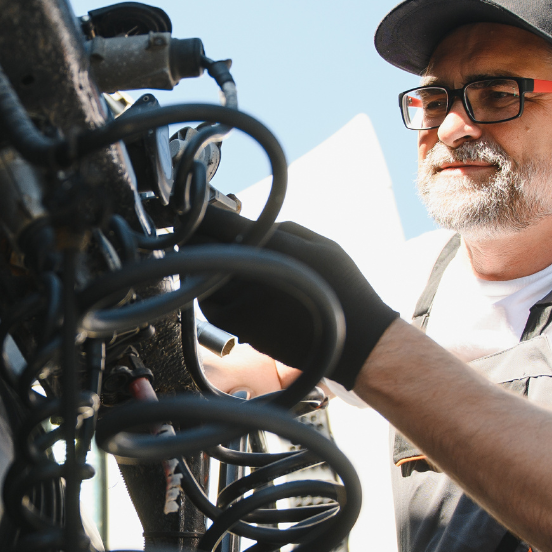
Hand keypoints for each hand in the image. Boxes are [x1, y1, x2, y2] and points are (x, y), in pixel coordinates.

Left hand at [191, 207, 397, 389]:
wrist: (353, 341)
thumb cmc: (343, 289)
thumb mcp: (321, 244)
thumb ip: (282, 228)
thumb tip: (249, 225)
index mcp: (272, 245)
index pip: (219, 221)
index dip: (204, 213)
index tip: (198, 210)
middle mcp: (252, 272)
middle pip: (203, 246)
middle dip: (198, 235)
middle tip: (197, 230)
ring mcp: (241, 301)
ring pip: (200, 275)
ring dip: (197, 263)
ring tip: (203, 255)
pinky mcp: (238, 326)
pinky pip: (208, 305)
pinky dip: (205, 291)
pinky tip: (214, 284)